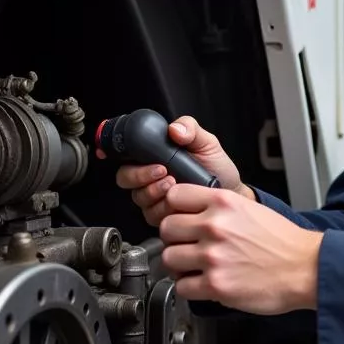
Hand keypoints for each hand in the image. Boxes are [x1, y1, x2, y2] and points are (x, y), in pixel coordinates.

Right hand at [111, 115, 253, 225]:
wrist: (231, 192)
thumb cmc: (216, 167)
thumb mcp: (206, 142)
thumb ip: (190, 129)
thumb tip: (174, 128)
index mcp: (153, 155)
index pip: (125, 153)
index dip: (112, 152)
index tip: (115, 154)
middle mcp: (149, 176)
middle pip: (125, 177)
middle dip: (140, 175)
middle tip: (162, 170)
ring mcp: (153, 196)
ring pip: (138, 197)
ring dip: (153, 191)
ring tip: (174, 183)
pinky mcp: (161, 214)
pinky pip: (152, 214)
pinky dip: (164, 207)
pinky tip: (178, 201)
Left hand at [158, 184, 322, 313]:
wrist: (306, 268)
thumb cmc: (283, 242)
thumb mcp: (251, 209)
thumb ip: (219, 207)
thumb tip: (192, 211)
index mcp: (224, 203)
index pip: (174, 196)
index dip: (175, 209)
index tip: (180, 218)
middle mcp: (215, 226)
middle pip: (166, 228)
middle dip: (174, 239)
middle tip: (187, 246)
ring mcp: (213, 256)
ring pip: (169, 258)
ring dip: (179, 265)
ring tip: (195, 267)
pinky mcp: (216, 285)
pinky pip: (182, 286)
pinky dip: (190, 287)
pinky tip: (204, 283)